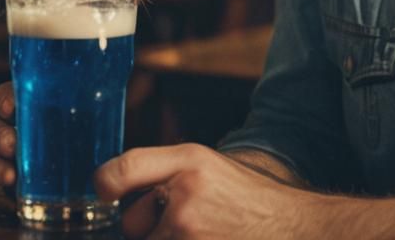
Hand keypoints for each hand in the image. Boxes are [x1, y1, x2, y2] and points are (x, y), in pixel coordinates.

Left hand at [96, 142, 311, 239]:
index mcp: (189, 162)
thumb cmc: (245, 198)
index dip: (104, 183)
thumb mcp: (207, 166)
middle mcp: (185, 196)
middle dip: (144, 227)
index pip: (124, 169)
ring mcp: (188, 234)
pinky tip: (205, 238)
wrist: (290, 229)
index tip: (105, 192)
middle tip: (181, 222)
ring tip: (197, 233)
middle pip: (129, 221)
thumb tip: (111, 187)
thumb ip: (164, 171)